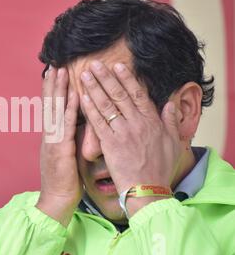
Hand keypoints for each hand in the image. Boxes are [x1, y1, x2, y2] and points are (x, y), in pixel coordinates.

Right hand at [36, 67, 82, 226]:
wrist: (55, 201)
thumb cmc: (64, 181)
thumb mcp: (65, 156)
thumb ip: (67, 140)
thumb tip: (75, 128)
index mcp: (52, 137)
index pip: (51, 109)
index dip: (52, 90)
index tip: (54, 72)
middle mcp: (49, 136)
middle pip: (49, 104)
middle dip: (52, 83)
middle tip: (54, 63)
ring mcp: (52, 141)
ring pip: (55, 110)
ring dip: (57, 89)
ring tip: (59, 70)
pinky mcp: (59, 150)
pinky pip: (65, 125)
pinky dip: (68, 108)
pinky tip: (71, 94)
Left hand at [79, 61, 181, 214]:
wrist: (147, 190)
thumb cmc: (159, 168)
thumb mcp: (172, 143)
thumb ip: (170, 122)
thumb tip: (170, 104)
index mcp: (152, 122)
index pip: (138, 94)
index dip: (127, 79)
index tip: (118, 66)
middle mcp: (137, 123)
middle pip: (119, 95)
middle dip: (106, 77)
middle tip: (94, 64)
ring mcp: (123, 133)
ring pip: (107, 105)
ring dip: (94, 88)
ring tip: (84, 75)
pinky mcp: (110, 144)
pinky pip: (98, 123)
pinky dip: (90, 109)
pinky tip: (81, 97)